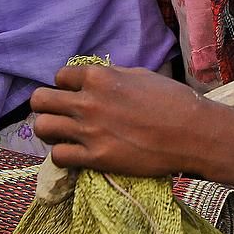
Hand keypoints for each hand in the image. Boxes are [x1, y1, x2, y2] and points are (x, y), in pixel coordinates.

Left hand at [30, 61, 208, 176]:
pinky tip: (75, 154)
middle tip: (59, 114)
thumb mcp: (140, 76)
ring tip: (63, 135)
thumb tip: (95, 80)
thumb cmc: (173, 101)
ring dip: (49, 130)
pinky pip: (58, 156)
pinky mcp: (96, 158)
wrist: (193, 134)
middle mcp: (88, 102)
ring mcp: (89, 131)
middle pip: (39, 100)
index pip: (59, 77)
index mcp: (99, 77)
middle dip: (46, 106)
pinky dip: (63, 155)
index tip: (74, 95)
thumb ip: (111, 76)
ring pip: (42, 127)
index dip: (65, 86)